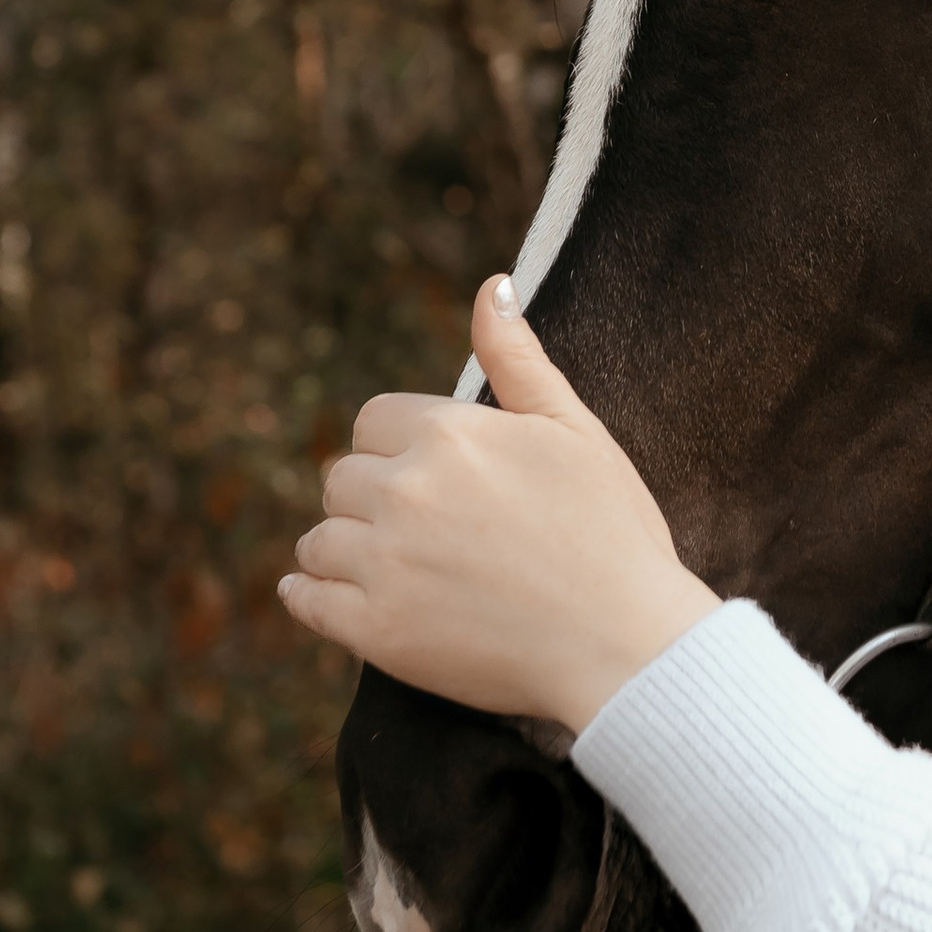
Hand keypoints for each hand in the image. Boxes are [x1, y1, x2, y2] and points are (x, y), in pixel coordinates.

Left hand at [278, 277, 719, 734]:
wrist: (625, 645)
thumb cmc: (612, 532)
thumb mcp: (574, 429)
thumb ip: (519, 358)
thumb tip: (492, 286)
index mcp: (450, 435)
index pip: (373, 420)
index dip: (398, 446)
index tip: (426, 475)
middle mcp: (405, 492)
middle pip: (340, 478)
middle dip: (370, 496)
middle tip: (414, 525)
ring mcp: (386, 564)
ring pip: (318, 540)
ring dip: (341, 547)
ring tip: (384, 564)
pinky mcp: (377, 632)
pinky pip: (306, 601)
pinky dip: (307, 596)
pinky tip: (318, 595)